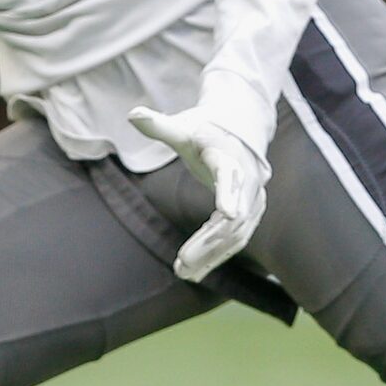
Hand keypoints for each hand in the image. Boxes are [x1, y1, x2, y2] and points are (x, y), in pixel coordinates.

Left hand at [127, 104, 270, 280]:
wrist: (237, 131)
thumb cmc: (204, 129)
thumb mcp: (182, 127)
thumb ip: (159, 125)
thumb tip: (132, 114)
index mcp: (228, 155)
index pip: (230, 174)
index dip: (229, 193)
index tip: (227, 212)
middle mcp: (247, 179)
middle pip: (233, 216)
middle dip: (209, 241)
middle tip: (183, 263)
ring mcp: (253, 197)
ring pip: (237, 233)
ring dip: (212, 255)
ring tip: (184, 271)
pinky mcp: (251, 212)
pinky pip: (237, 238)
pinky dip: (217, 255)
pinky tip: (196, 270)